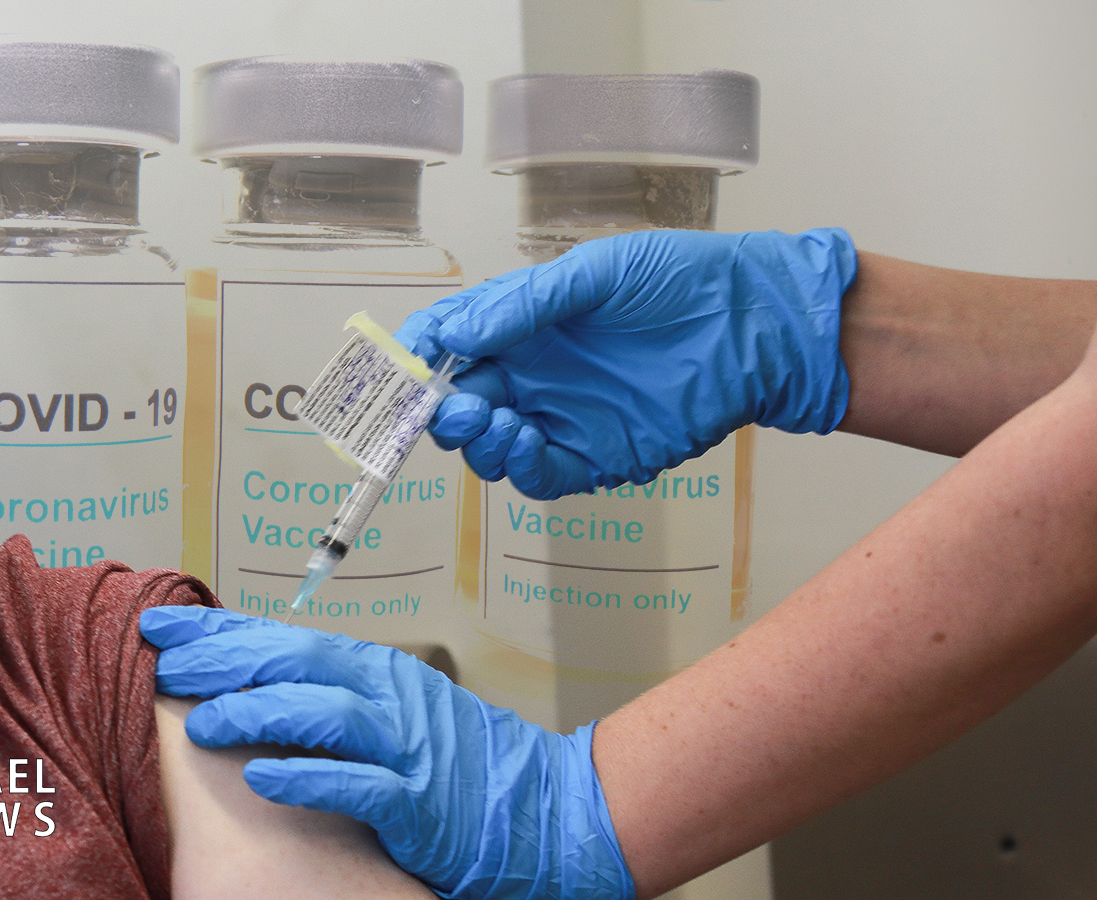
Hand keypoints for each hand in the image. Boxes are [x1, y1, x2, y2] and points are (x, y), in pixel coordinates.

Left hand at [141, 605, 633, 899]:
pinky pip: (356, 785)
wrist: (550, 809)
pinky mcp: (419, 803)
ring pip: (321, 715)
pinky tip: (261, 778)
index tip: (164, 627)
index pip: (285, 640)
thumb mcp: (394, 711)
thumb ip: (332, 694)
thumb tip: (254, 679)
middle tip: (163, 659)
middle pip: (294, 662)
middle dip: (224, 657)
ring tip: (201, 721)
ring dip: (255, 714)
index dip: (221, 631)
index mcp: (375, 671)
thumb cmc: (463, 763)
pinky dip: (306, 778)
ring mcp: (406, 747)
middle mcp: (388, 696)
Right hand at [394, 228, 856, 498]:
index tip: (398, 366)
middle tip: (444, 405)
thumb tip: (457, 335)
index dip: (416, 356)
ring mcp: (564, 416)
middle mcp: (535, 373)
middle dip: (438, 409)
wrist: (757, 324)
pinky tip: (525, 441)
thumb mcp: (598, 272)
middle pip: (459, 403)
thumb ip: (525, 305)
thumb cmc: (684, 281)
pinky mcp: (598, 455)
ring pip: (491, 446)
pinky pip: (541, 475)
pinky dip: (521, 467)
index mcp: (524, 323)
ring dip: (476, 440)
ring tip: (491, 420)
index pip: (450, 342)